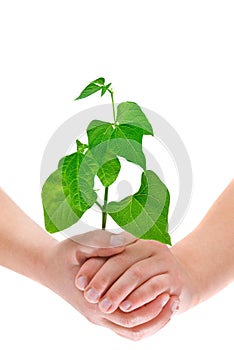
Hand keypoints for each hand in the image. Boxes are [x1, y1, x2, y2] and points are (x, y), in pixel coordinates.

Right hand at [44, 231, 178, 339]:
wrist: (48, 268)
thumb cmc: (64, 255)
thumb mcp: (79, 243)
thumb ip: (101, 243)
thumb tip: (128, 240)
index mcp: (93, 299)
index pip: (129, 313)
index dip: (151, 306)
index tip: (169, 292)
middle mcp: (97, 314)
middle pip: (133, 327)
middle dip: (157, 316)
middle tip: (174, 299)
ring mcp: (98, 317)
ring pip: (130, 331)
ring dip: (151, 321)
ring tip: (169, 305)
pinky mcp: (100, 314)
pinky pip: (124, 326)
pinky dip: (141, 320)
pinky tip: (153, 304)